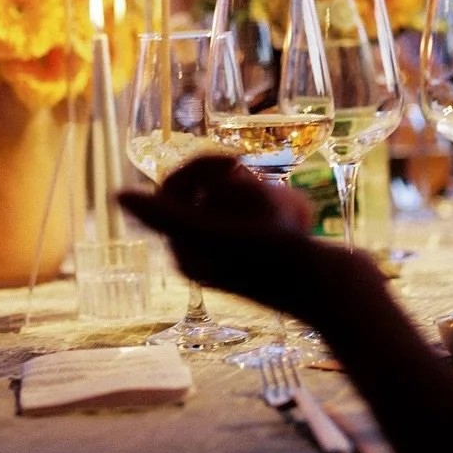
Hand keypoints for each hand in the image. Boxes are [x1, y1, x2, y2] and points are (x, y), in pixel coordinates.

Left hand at [116, 154, 319, 309]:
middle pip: (206, 191)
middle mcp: (205, 255)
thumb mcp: (218, 234)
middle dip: (234, 181)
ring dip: (258, 191)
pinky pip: (260, 210)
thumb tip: (117, 195)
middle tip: (261, 184)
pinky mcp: (265, 252)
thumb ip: (166, 216)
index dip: (201, 167)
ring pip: (236, 197)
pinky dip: (275, 203)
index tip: (235, 161)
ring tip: (281, 206)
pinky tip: (294, 212)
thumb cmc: (277, 261)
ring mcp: (236, 254)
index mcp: (186, 254)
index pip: (175, 189)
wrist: (334, 290)